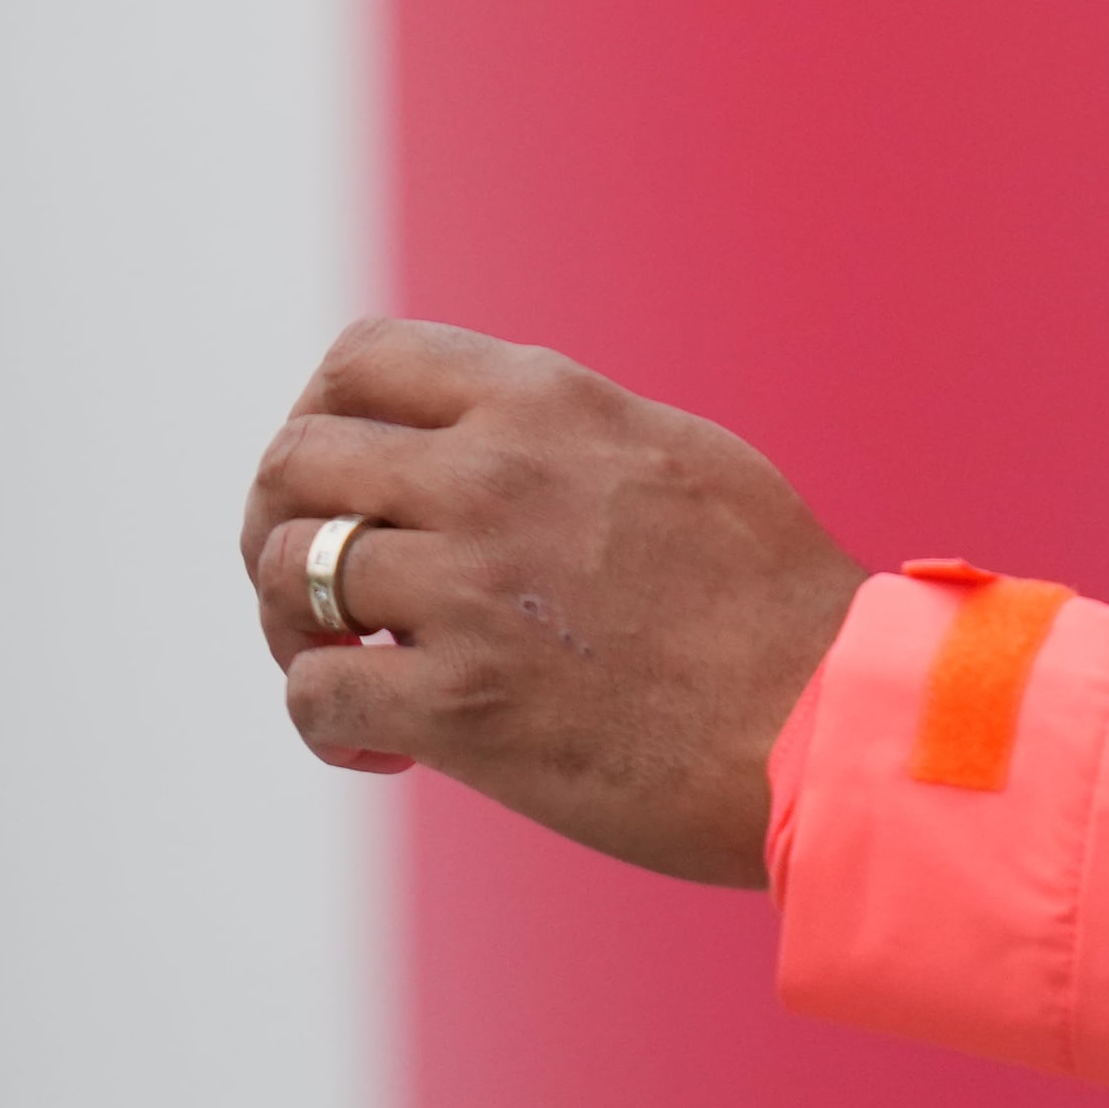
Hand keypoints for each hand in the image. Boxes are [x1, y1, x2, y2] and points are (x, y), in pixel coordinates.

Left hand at [239, 319, 871, 887]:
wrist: (829, 721)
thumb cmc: (777, 601)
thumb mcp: (674, 454)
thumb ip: (566, 433)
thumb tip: (485, 435)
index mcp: (547, 403)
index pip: (362, 359)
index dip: (321, 418)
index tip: (343, 483)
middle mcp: (492, 475)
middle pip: (296, 460)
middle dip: (279, 525)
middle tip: (321, 593)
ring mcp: (469, 588)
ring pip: (287, 572)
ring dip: (295, 630)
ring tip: (356, 669)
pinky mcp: (460, 704)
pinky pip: (314, 692)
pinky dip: (327, 724)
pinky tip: (385, 748)